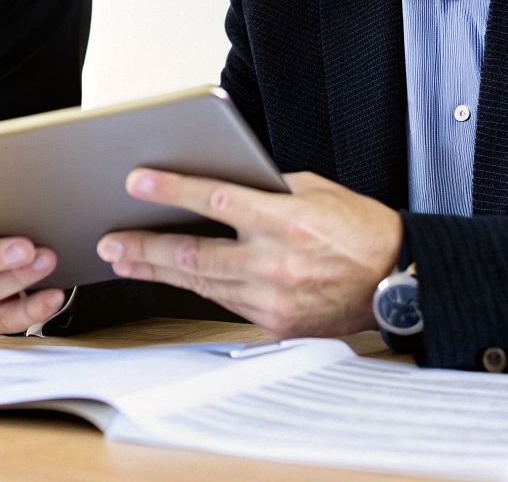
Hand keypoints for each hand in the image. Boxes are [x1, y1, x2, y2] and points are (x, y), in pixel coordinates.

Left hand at [97, 169, 400, 337]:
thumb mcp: (314, 190)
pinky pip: (224, 302)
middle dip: (143, 247)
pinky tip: (170, 278)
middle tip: (110, 240)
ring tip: (124, 260)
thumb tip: (222, 182)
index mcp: (285, 221)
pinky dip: (196, 288)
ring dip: (156, 272)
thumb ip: (266, 188)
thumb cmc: (359, 229)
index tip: (137, 182)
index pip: (215, 201)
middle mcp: (275, 263)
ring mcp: (273, 299)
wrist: (397, 280)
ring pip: (200, 283)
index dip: (171, 190)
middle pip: (192, 254)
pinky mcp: (275, 324)